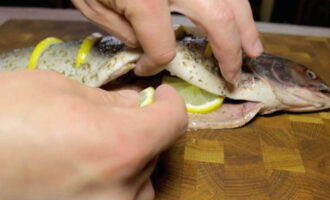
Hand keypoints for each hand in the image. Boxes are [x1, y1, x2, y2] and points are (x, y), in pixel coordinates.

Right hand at [0, 70, 186, 199]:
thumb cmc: (3, 118)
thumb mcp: (60, 91)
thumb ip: (109, 100)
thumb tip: (135, 103)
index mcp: (120, 145)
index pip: (173, 123)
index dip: (171, 103)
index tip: (162, 95)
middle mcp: (121, 188)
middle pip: (155, 150)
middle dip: (142, 129)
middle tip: (117, 116)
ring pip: (141, 180)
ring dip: (130, 158)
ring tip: (97, 144)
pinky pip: (122, 198)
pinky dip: (116, 181)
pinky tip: (88, 167)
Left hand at [72, 0, 262, 82]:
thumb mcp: (92, 4)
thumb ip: (124, 31)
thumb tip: (148, 48)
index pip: (163, 47)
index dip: (155, 64)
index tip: (145, 68)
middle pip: (219, 21)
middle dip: (230, 53)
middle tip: (236, 75)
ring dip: (246, 26)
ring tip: (254, 49)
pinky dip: (235, 4)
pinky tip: (238, 18)